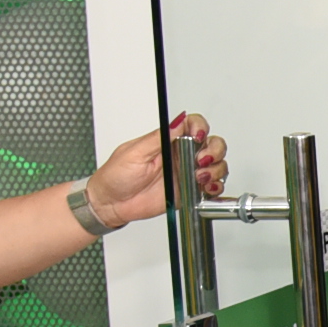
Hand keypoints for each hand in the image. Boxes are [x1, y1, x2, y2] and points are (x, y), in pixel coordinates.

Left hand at [84, 112, 225, 227]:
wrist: (110, 204)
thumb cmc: (115, 177)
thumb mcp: (134, 152)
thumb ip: (158, 138)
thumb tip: (178, 122)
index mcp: (167, 142)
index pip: (193, 126)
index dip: (201, 128)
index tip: (198, 137)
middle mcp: (180, 155)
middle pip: (211, 144)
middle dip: (214, 150)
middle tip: (201, 160)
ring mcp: (186, 173)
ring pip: (216, 165)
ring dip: (215, 169)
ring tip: (199, 177)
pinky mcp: (189, 192)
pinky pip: (212, 188)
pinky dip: (216, 187)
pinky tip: (206, 187)